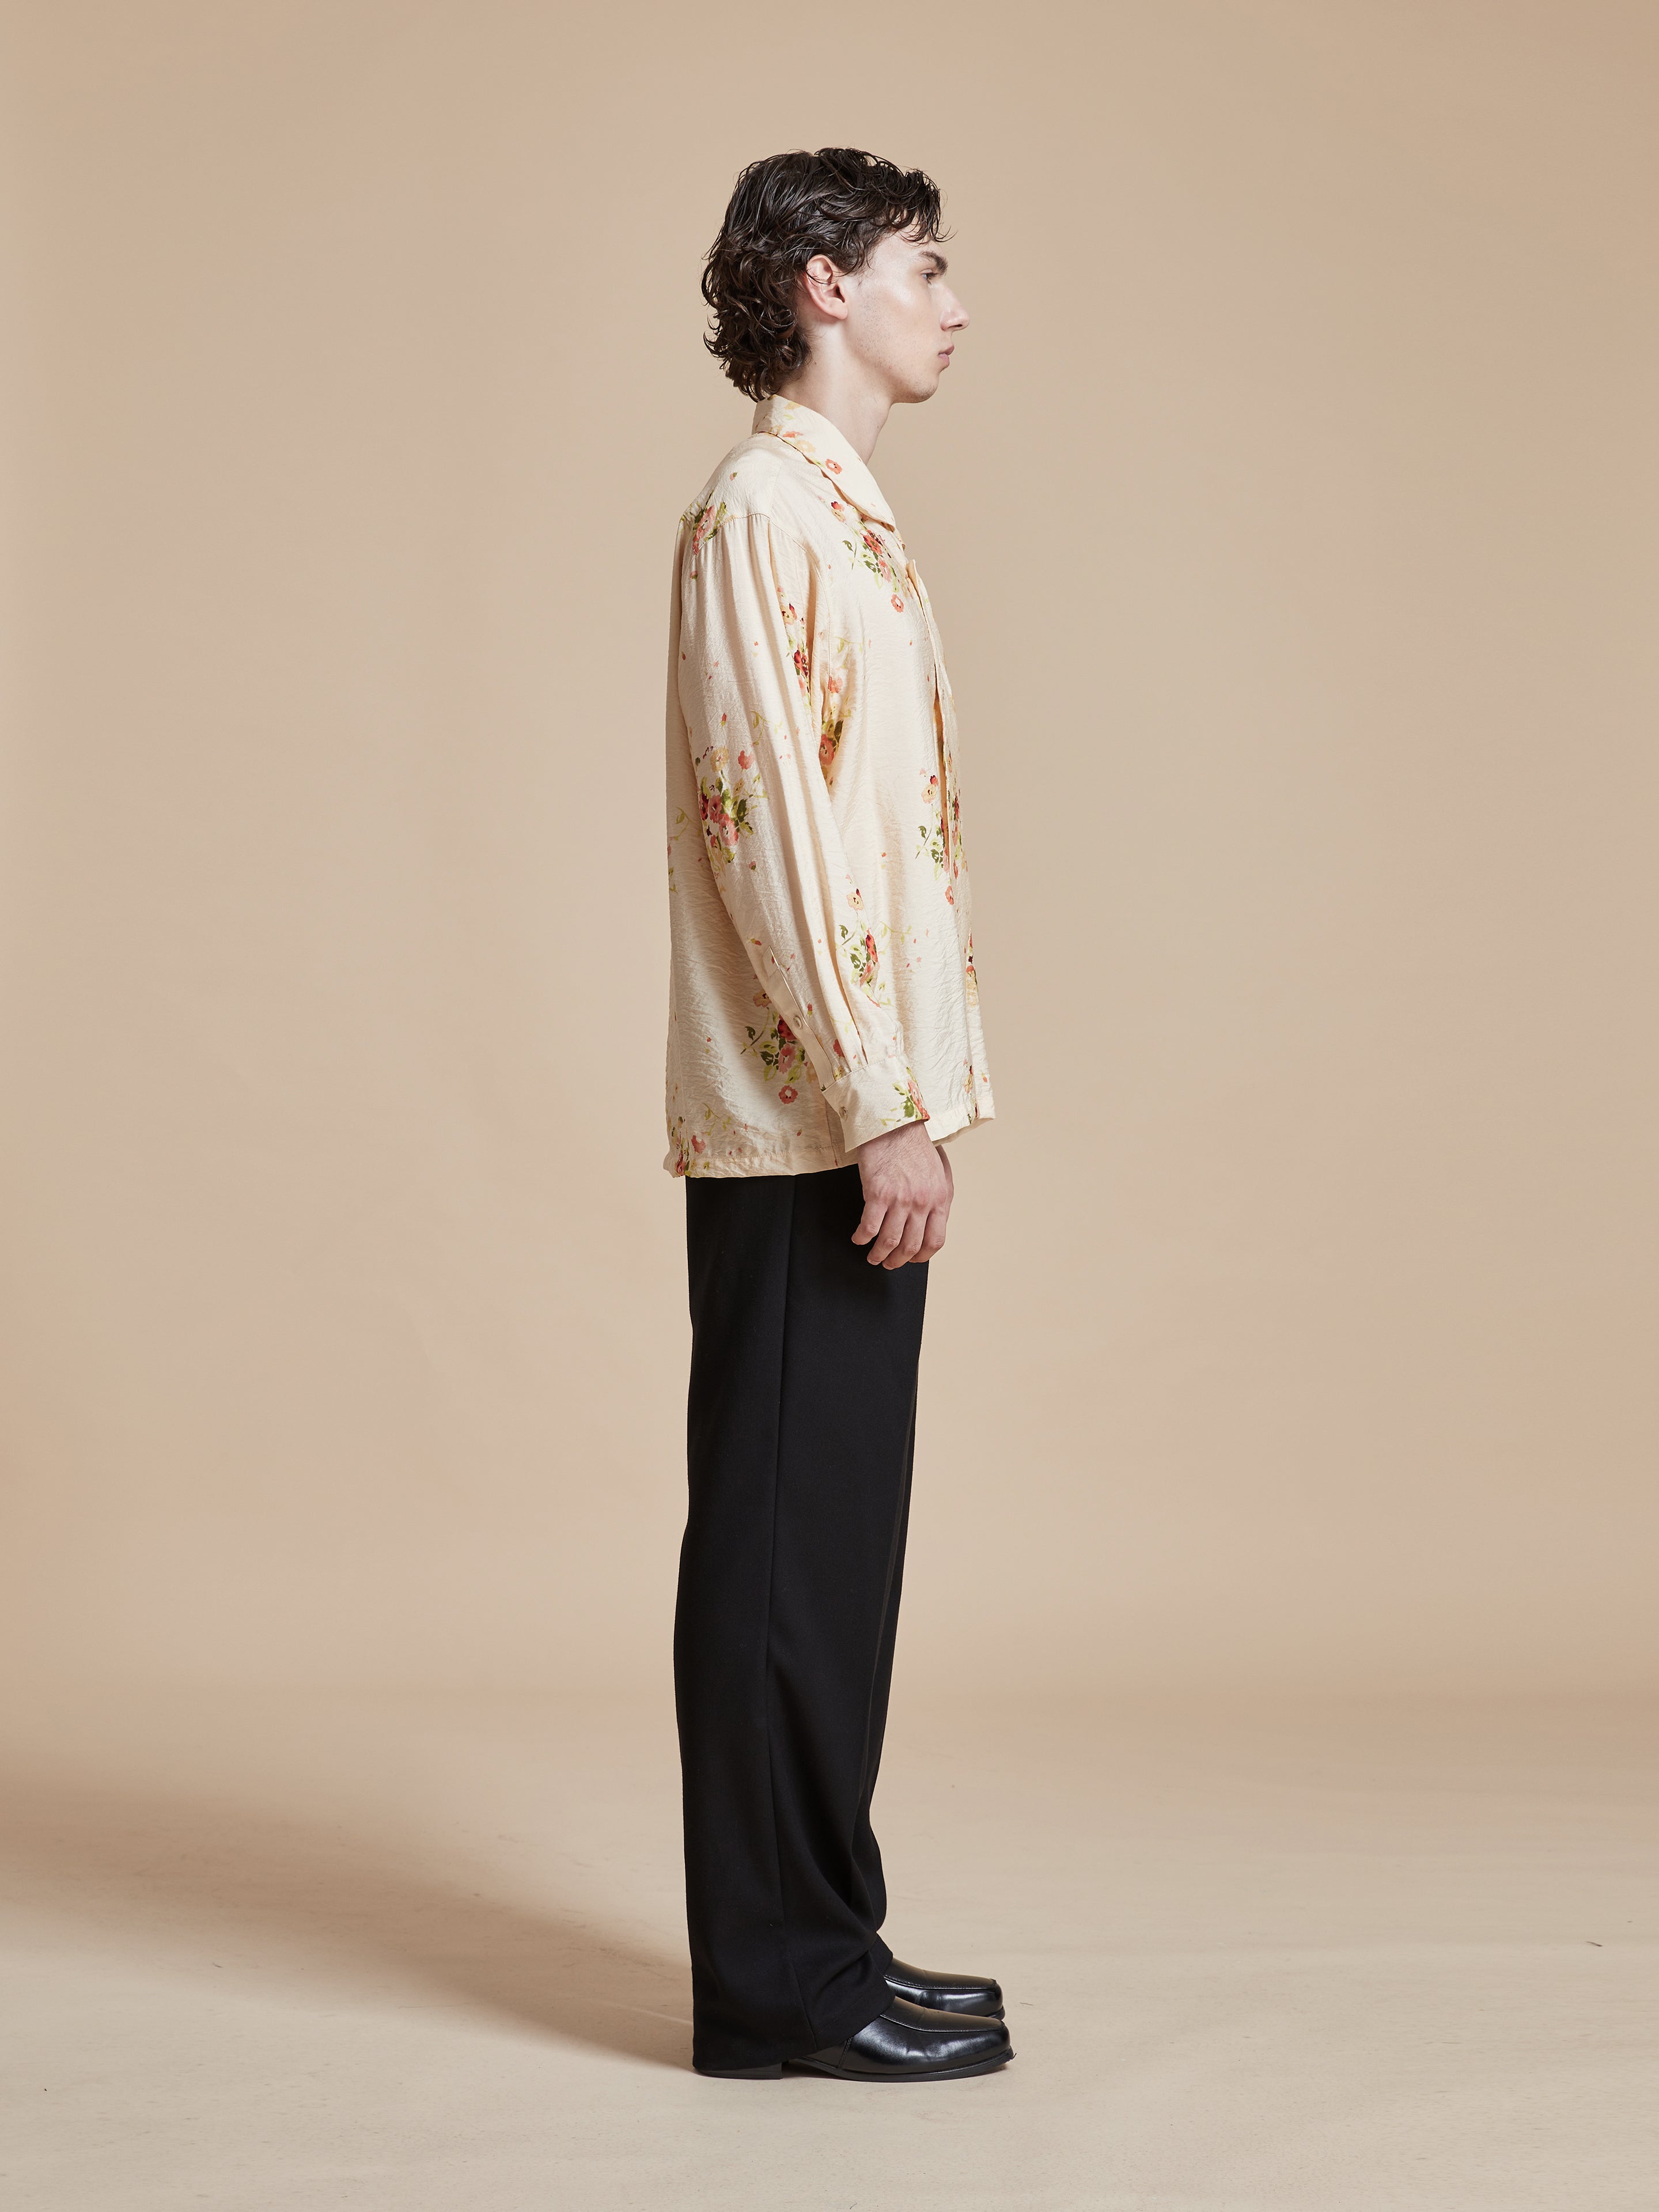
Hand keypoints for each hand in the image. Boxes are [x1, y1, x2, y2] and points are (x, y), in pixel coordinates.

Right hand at [852, 1122, 952, 1267]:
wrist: (894, 1123)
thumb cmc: (914, 1145)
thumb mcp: (939, 1172)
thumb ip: (937, 1197)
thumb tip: (931, 1220)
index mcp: (940, 1199)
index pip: (935, 1241)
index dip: (922, 1256)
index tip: (912, 1259)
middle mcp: (922, 1202)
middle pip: (911, 1246)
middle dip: (898, 1261)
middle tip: (889, 1263)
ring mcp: (900, 1199)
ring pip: (889, 1241)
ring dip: (879, 1255)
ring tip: (873, 1257)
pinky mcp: (878, 1193)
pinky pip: (869, 1227)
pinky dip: (862, 1237)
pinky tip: (858, 1238)